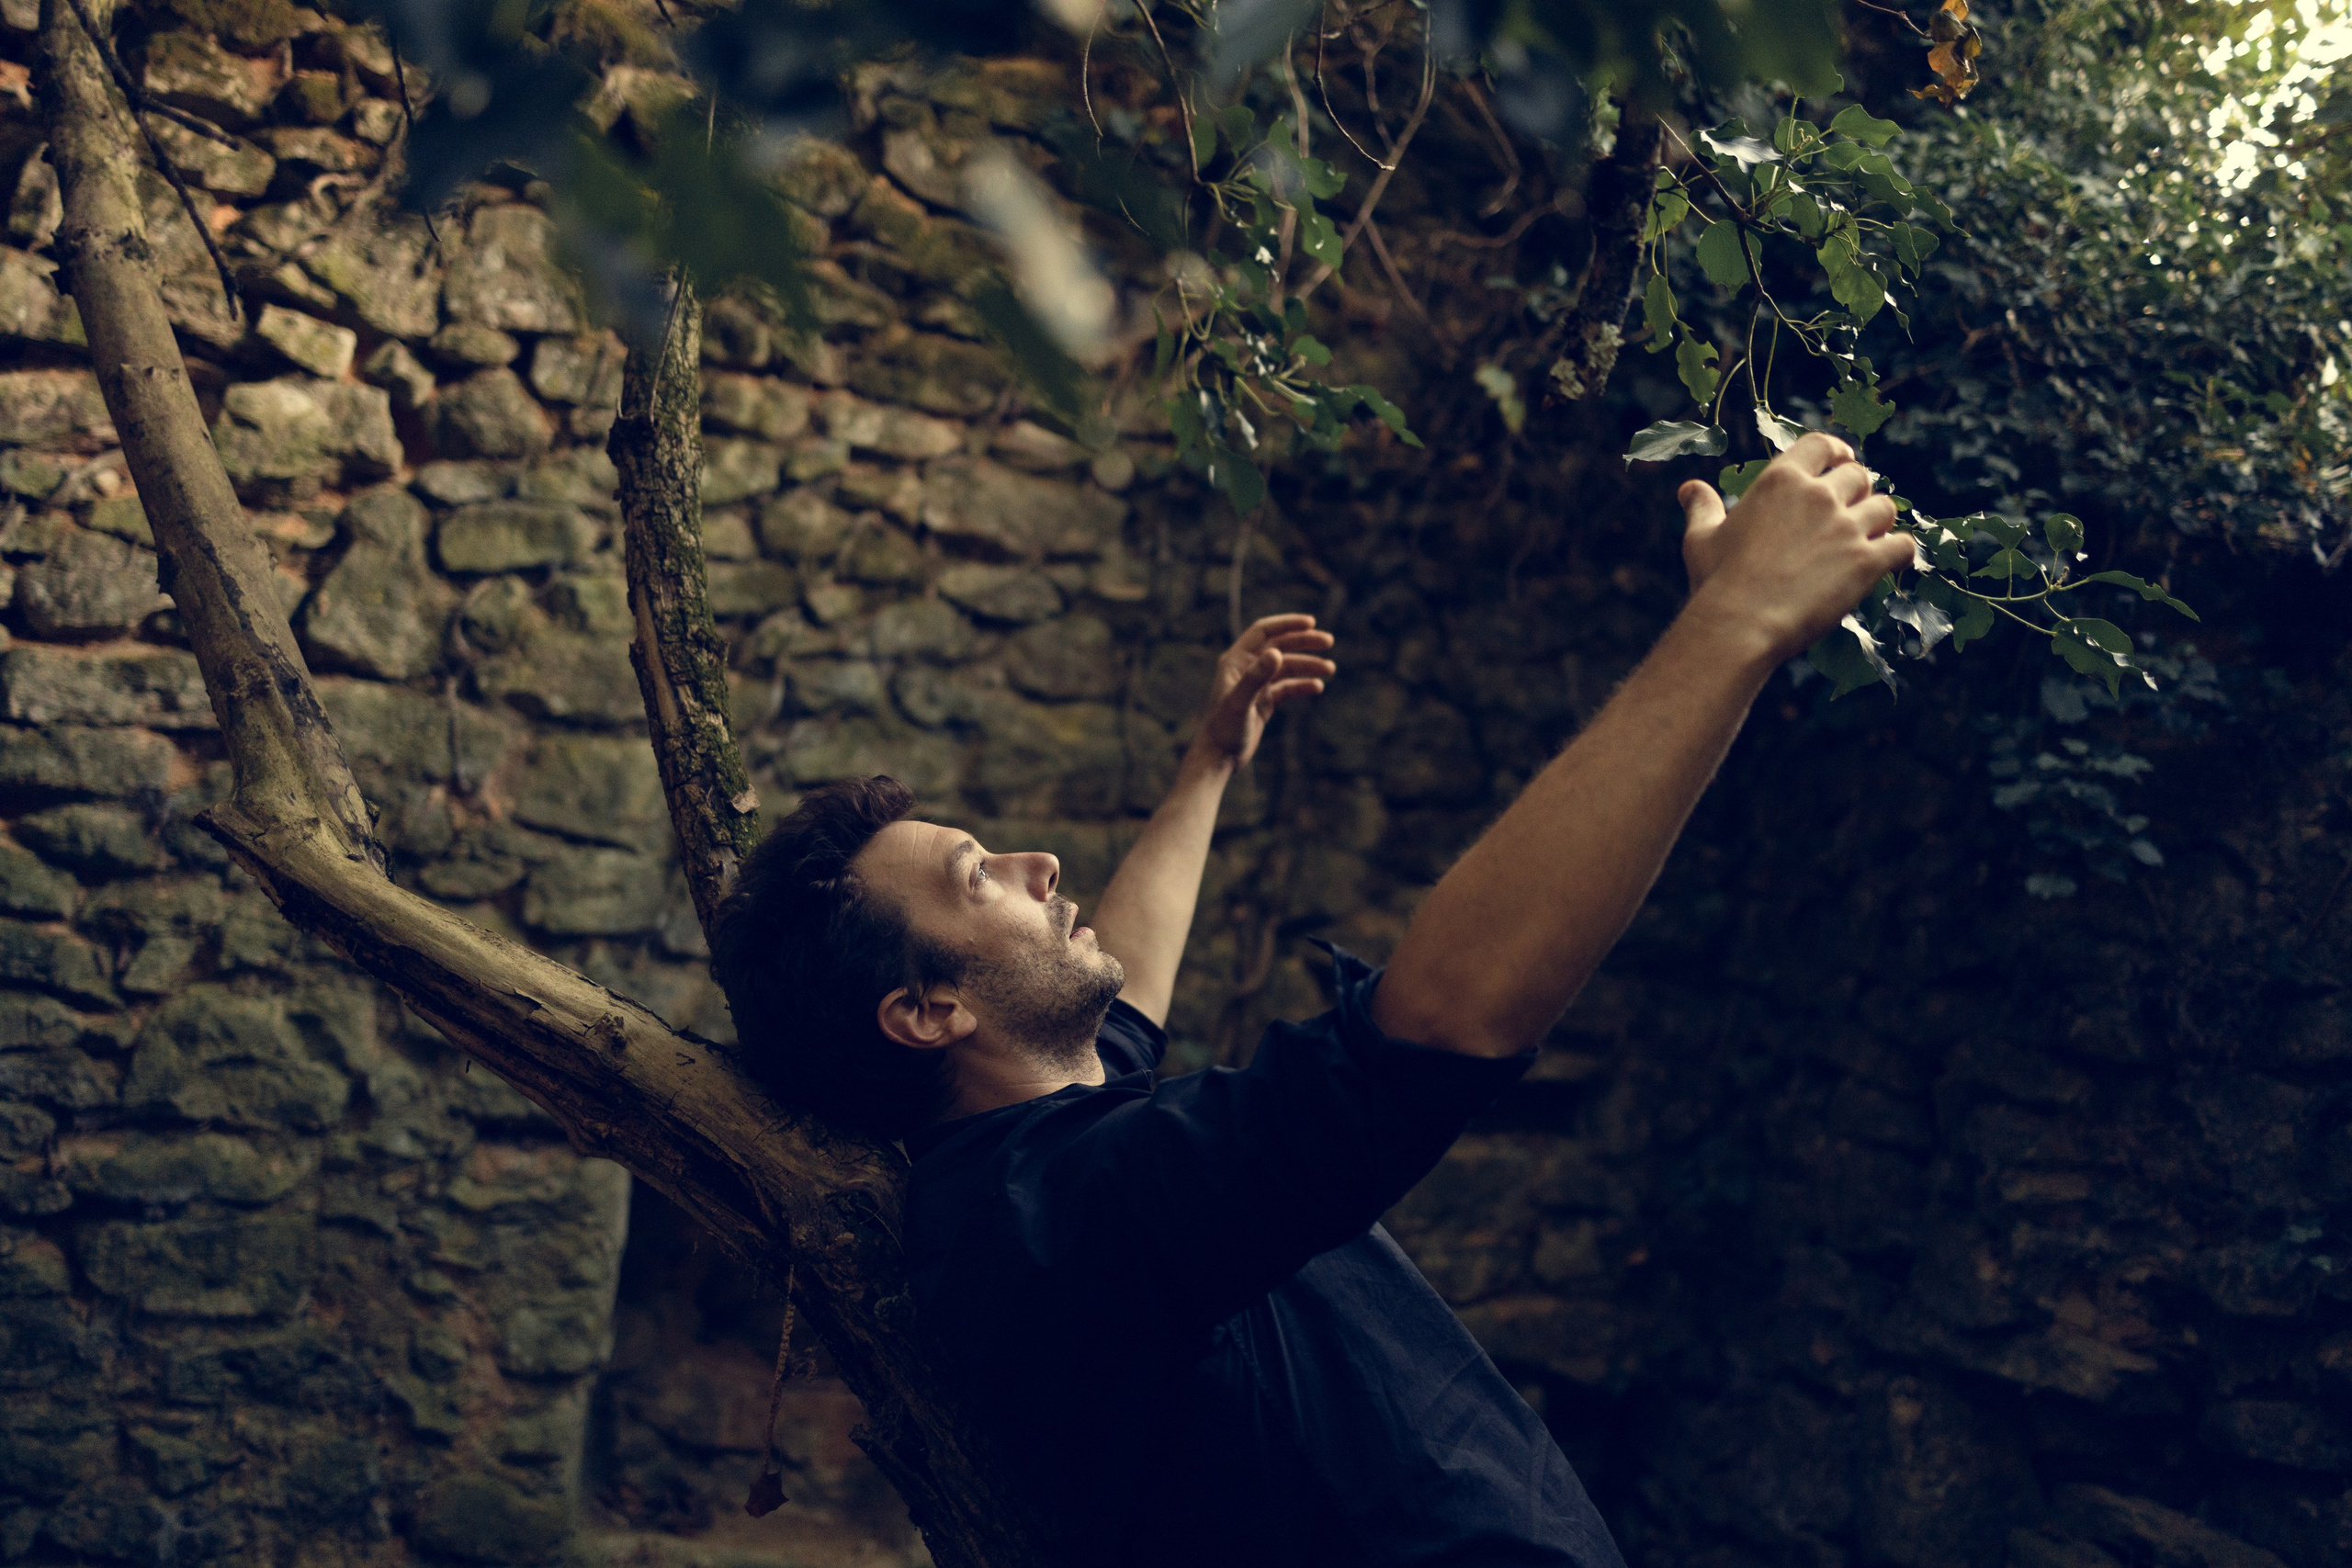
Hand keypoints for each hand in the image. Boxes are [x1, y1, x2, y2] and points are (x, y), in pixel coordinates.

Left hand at [1195, 613, 1335, 767]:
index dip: (1287, 624)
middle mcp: (1246, 669)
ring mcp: (1256, 686)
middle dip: (1304, 642)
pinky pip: (1287, 688)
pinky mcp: (1263, 702)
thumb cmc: (1224, 729)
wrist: (1218, 758)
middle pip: (1279, 646)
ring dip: (1308, 666)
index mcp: (1236, 661)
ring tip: (1330, 669)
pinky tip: (1317, 688)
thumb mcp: (1240, 702)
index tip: (1311, 623)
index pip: (1264, 632)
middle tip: (1329, 642)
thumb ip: (1256, 677)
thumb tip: (1276, 653)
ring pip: (1287, 668)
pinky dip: (1302, 685)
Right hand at [1678, 432, 1912, 661]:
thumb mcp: (1702, 538)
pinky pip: (1903, 546)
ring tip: (1867, 539)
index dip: (1837, 453)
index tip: (1841, 463)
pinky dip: (1900, 552)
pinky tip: (1890, 561)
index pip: (1822, 445)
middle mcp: (1818, 496)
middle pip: (1859, 475)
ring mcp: (1846, 528)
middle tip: (1849, 514)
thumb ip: (1702, 508)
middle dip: (1857, 492)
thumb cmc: (1716, 581)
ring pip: (1884, 508)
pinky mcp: (1866, 562)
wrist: (1739, 625)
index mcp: (1780, 480)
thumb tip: (1688, 488)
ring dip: (1878, 521)